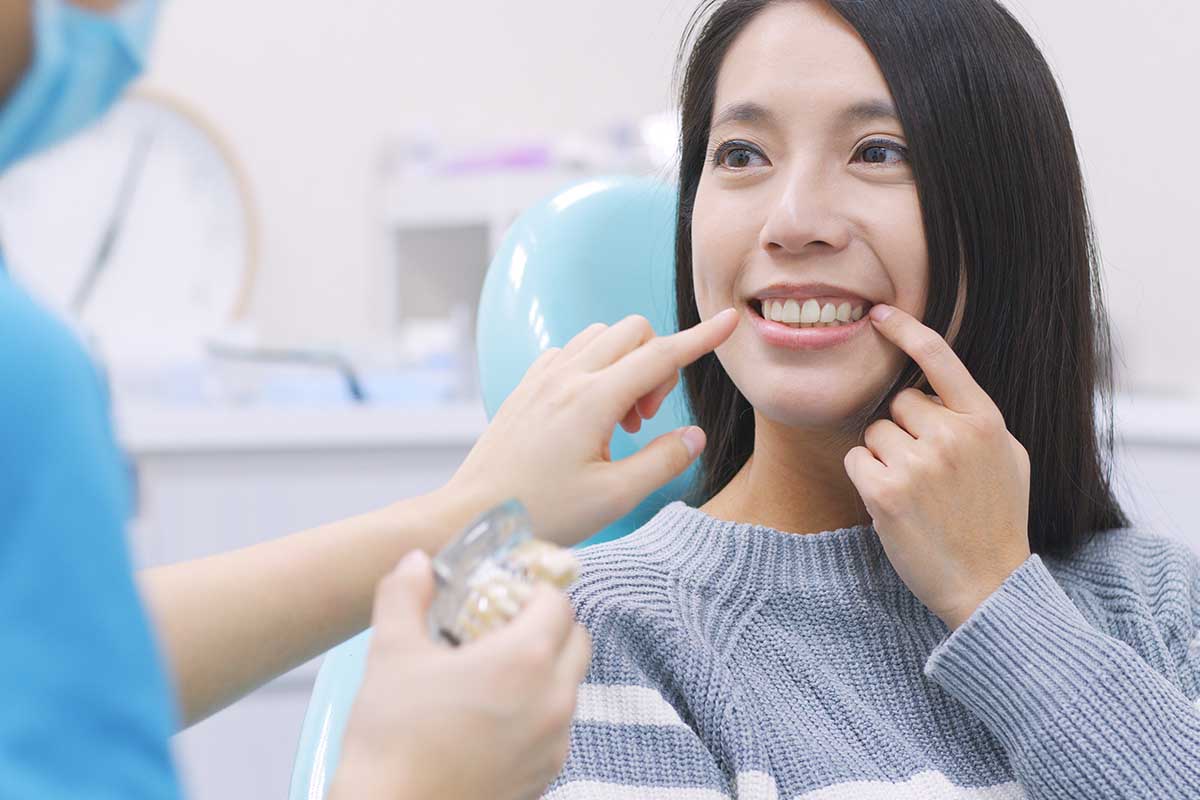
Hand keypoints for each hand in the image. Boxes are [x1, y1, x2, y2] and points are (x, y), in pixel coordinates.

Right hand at [330, 550, 589, 799]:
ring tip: (491, 676)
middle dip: (547, 626)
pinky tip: (490, 719)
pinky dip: (537, 712)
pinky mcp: (546, 777)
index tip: (500, 594)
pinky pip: (556, 728)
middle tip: (500, 629)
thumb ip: (406, 595)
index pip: (557, 602)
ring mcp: (555, 743)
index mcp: (526, 659)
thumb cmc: (392, 738)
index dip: (530, 590)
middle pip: (576, 640)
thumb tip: (415, 562)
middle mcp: (554, 699)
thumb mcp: (391, 653)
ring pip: (569, 686)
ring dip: (545, 670)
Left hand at [441, 308, 738, 545]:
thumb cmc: (541, 514)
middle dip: (657, 365)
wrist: (472, 518)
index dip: (701, 339)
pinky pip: (572, 352)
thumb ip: (662, 461)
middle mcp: (566, 377)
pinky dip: (595, 368)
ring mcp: (541, 378)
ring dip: (625, 364)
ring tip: (618, 421)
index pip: (661, 355)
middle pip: (634, 332)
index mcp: (592, 400)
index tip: (730, 322)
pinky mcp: (526, 387)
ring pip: (601, 337)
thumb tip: (694, 436)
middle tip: (645, 421)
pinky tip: (589, 415)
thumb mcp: (614, 497)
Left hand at [843, 305, 1031, 629]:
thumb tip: (940, 388)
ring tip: (916, 493)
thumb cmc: (997, 520)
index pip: (939, 359)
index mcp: (985, 421)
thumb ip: (976, 419)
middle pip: (898, 404)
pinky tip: (893, 504)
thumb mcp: (1008, 458)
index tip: (879, 314)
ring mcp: (918, 463)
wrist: (988, 585)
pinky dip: (867, 478)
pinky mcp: (886, 492)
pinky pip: (856, 460)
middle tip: (927, 472)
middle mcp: (952, 435)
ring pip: (874, 433)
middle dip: (903, 431)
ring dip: (884, 457)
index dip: (906, 330)